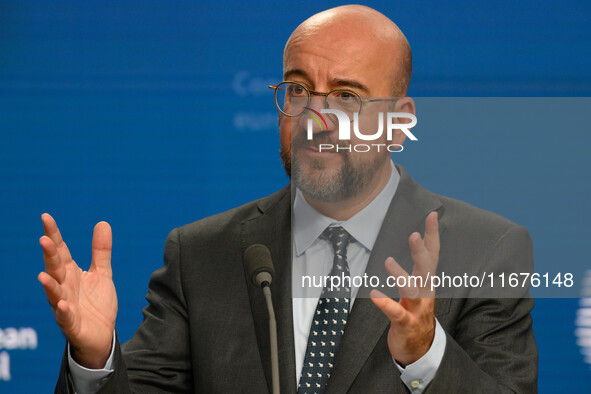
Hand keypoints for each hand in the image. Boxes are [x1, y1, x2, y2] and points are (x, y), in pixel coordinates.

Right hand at [38, 213, 117, 368]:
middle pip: (55, 269)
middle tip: (44, 240)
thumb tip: (102, 223)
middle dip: (49, 256)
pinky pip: (65, 317)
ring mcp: (65, 305)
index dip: (54, 235)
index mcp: (71, 273)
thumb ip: (100, 251)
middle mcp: (64, 287)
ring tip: (43, 274)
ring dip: (49, 285)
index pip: (60, 251)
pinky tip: (62, 304)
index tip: (46, 217)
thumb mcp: (102, 274)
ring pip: (54, 293)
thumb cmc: (96, 303)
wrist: (102, 334)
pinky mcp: (71, 324)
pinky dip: (63, 311)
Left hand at [370, 211, 438, 366]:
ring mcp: (417, 310)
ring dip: (401, 276)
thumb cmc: (416, 313)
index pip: (432, 254)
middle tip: (414, 235)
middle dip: (421, 252)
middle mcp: (425, 293)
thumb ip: (419, 266)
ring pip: (412, 290)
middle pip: (426, 269)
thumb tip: (420, 241)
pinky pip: (396, 313)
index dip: (433, 235)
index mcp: (427, 282)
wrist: (421, 349)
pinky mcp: (405, 324)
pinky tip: (374, 295)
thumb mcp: (419, 287)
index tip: (432, 215)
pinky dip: (385, 304)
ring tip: (388, 261)